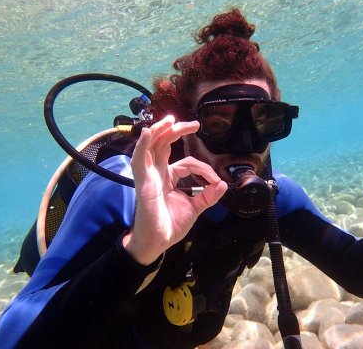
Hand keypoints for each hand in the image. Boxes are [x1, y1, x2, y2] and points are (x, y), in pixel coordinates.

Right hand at [123, 115, 227, 264]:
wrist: (157, 242)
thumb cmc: (170, 225)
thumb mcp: (195, 208)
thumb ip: (208, 196)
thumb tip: (223, 184)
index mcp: (168, 177)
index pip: (186, 163)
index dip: (203, 168)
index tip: (215, 180)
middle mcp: (157, 173)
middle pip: (164, 145)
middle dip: (177, 131)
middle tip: (194, 125)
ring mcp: (148, 176)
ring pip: (150, 146)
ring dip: (159, 131)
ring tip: (170, 120)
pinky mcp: (142, 182)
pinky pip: (139, 159)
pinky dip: (142, 145)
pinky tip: (147, 133)